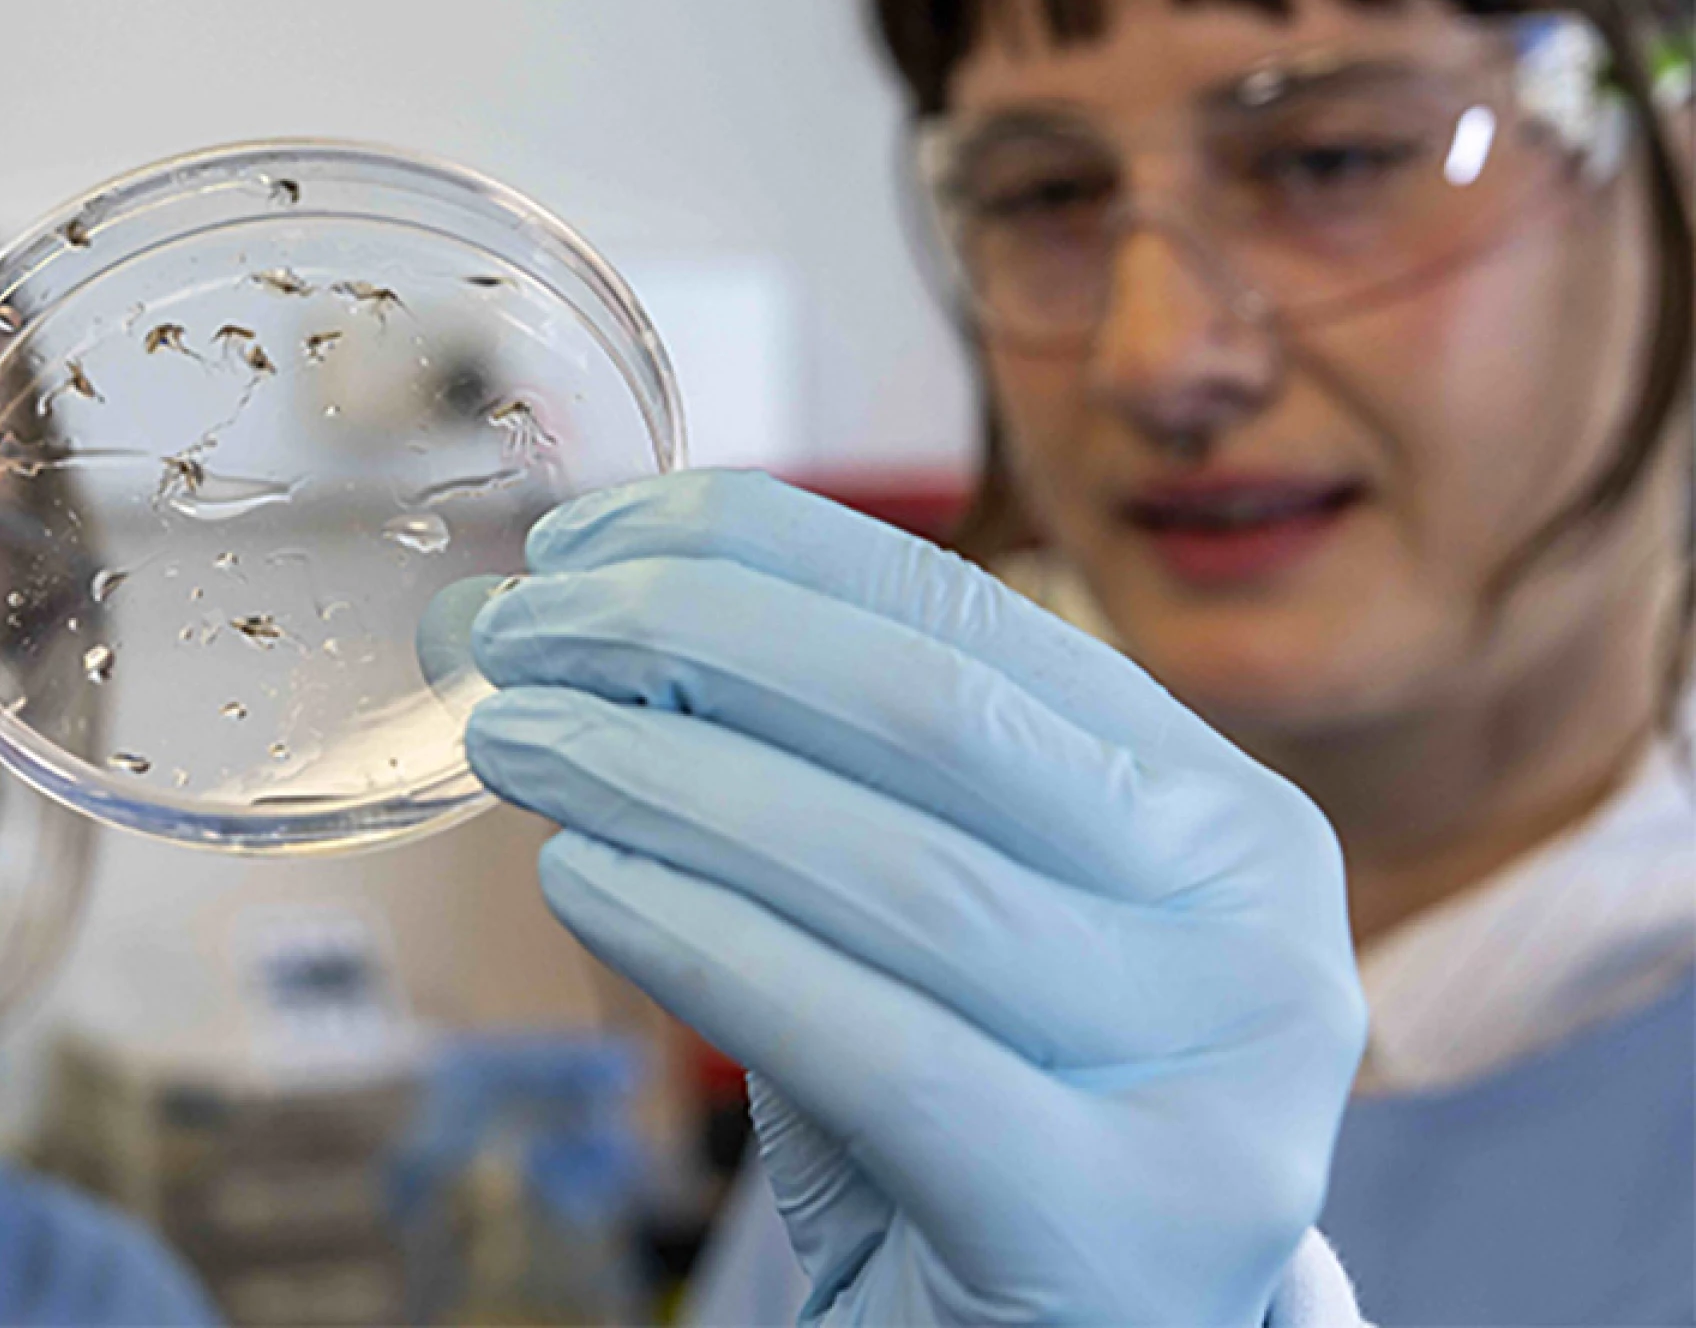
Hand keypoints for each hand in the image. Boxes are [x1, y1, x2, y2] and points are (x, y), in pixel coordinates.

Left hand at [453, 471, 1363, 1324]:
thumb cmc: (954, 1124)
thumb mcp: (884, 923)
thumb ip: (757, 768)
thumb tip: (513, 613)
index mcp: (1213, 804)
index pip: (960, 613)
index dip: (748, 547)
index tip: (574, 543)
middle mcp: (1255, 921)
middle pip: (931, 713)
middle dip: (691, 641)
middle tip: (518, 635)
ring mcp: (1216, 1078)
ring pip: (896, 871)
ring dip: (665, 779)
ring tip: (520, 742)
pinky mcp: (1123, 1227)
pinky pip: (875, 1049)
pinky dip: (704, 944)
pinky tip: (581, 881)